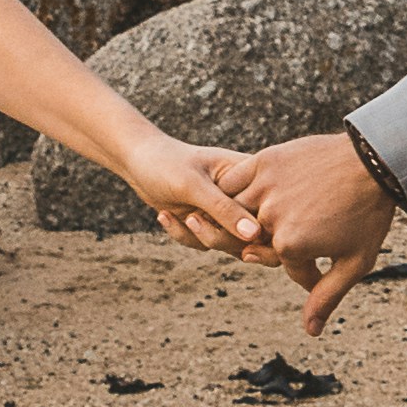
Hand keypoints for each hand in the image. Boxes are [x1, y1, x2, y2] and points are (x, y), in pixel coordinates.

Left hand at [118, 129, 258, 252]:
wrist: (137, 162)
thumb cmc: (166, 163)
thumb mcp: (194, 185)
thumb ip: (224, 209)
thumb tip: (254, 236)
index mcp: (251, 176)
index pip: (269, 208)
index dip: (258, 227)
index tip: (228, 228)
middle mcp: (243, 196)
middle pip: (253, 234)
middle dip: (220, 235)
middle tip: (192, 219)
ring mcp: (226, 212)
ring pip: (229, 244)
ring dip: (199, 236)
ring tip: (178, 215)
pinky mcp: (209, 224)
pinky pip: (205, 244)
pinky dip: (184, 235)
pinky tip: (165, 215)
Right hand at [233, 129, 395, 330]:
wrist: (373, 162)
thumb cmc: (368, 214)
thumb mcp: (354, 263)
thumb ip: (327, 297)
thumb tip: (310, 331)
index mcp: (290, 246)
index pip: (284, 266)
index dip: (305, 268)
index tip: (324, 256)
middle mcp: (271, 218)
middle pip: (254, 241)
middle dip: (274, 244)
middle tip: (302, 231)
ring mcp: (265, 188)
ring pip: (236, 212)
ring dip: (245, 219)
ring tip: (266, 218)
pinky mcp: (263, 162)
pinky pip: (234, 181)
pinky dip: (233, 191)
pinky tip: (249, 195)